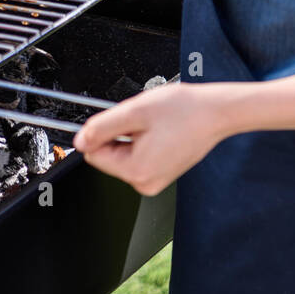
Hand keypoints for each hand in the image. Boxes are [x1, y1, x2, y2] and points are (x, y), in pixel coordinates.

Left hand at [74, 83, 229, 195]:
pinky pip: (138, 155)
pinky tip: (161, 130)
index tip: (118, 119)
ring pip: (123, 153)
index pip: (94, 154)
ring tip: (155, 124)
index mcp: (136, 171)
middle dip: (120, 133)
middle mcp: (145, 182)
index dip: (102, 132)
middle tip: (143, 120)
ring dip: (132, 135)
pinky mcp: (162, 173)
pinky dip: (143, 139)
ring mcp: (155, 180)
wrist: (215, 112)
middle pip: (108, 155)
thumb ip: (102, 127)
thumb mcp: (135, 111)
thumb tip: (79, 142)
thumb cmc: (184, 110)